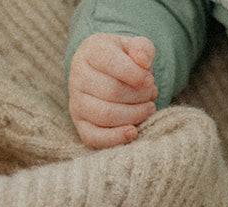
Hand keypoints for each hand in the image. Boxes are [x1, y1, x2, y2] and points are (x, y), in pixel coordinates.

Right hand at [69, 33, 157, 148]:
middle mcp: (78, 75)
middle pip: (112, 91)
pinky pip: (94, 137)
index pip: (111, 62)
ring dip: (134, 115)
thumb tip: (143, 61)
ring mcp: (76, 101)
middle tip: (152, 95)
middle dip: (139, 96)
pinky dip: (116, 138)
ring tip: (148, 109)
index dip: (135, 74)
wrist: (105, 74)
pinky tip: (133, 131)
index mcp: (91, 51)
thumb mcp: (135, 47)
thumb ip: (142, 48)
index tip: (150, 81)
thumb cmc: (124, 60)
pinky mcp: (80, 124)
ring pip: (105, 115)